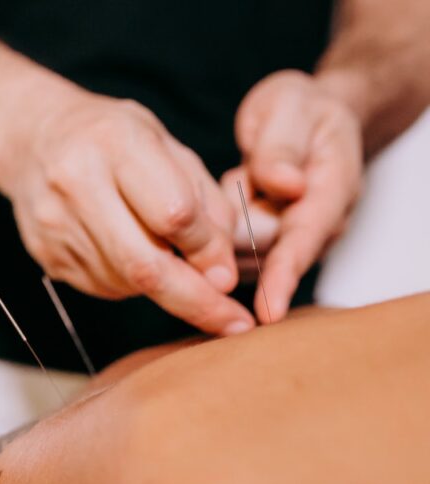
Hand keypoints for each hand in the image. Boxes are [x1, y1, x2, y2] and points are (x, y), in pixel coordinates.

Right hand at [0, 89, 254, 336]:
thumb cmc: (113, 139)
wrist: (34, 139)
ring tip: (170, 261)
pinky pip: (104, 286)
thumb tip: (221, 273)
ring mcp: (55, 224)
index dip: (208, 249)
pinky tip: (131, 252)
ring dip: (163, 287)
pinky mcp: (46, 254)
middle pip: (145, 264)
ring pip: (127, 282)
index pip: (174, 213)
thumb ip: (204, 202)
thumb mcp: (168, 146)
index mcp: (115, 142)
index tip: (228, 273)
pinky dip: (132, 283)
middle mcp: (77, 183)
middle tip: (232, 322)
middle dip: (195, 300)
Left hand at [228, 70, 363, 322]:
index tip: (267, 310)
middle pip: (267, 257)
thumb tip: (284, 184)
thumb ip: (282, 146)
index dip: (285, 276)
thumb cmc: (298, 110)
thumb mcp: (289, 107)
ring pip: (242, 256)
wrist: (305, 117)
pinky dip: (216, 232)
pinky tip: (222, 202)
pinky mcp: (266, 244)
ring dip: (224, 231)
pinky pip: (229, 250)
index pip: (306, 241)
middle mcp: (317, 224)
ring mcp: (292, 238)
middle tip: (233, 184)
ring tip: (237, 180)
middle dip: (236, 240)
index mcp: (332, 190)